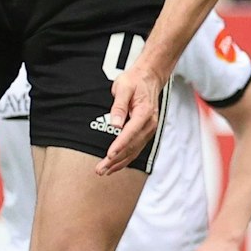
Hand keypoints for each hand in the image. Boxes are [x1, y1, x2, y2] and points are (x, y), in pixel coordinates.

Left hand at [97, 59, 166, 174]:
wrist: (150, 78)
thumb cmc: (135, 81)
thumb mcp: (123, 87)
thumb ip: (119, 106)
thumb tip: (114, 124)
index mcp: (144, 113)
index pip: (131, 132)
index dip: (119, 145)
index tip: (109, 155)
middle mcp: (149, 124)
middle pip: (132, 146)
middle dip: (116, 159)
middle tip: (100, 169)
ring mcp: (149, 130)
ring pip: (134, 151)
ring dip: (119, 162)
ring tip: (105, 171)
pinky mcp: (145, 133)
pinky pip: (136, 149)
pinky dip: (126, 159)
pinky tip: (116, 165)